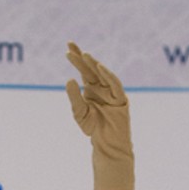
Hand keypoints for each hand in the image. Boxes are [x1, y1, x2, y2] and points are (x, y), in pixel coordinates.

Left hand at [66, 44, 134, 189]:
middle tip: (70, 46)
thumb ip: (74, 97)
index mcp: (92, 88)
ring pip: (102, 74)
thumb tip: (69, 79)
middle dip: (81, 57)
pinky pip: (115, 84)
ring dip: (93, 64)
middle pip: (91, 68)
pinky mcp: (121, 98)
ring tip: (84, 55)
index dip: (76, 58)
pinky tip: (99, 67)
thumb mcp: (79, 113)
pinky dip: (108, 75)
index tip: (67, 47)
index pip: (83, 69)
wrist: (107, 144)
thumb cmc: (94, 129)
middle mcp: (102, 86)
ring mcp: (112, 91)